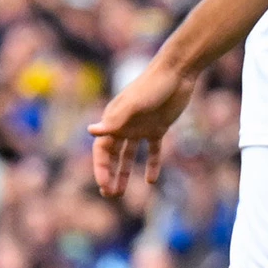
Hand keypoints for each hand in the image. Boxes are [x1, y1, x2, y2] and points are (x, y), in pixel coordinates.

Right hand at [88, 60, 193, 196]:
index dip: (101, 168)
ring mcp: (141, 127)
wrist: (177, 73)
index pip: (102, 149)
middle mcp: (124, 125)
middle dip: (109, 174)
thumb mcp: (133, 105)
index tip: (103, 185)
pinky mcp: (158, 127)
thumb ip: (115, 121)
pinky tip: (151, 181)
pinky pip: (152, 151)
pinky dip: (151, 164)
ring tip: (121, 192)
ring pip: (128, 155)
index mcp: (114, 120)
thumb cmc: (152, 86)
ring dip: (124, 173)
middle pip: (112, 155)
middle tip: (109, 194)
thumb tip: (90, 131)